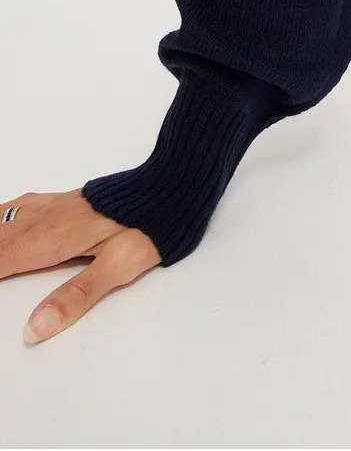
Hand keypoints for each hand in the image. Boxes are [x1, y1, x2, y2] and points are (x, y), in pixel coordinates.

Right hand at [0, 190, 159, 343]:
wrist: (172, 183)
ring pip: (2, 221)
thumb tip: (33, 329)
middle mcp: (46, 219)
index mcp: (53, 239)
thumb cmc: (149, 226)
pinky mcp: (63, 200)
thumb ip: (76, 296)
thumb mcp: (119, 267)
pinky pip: (17, 207)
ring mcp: (53, 206)